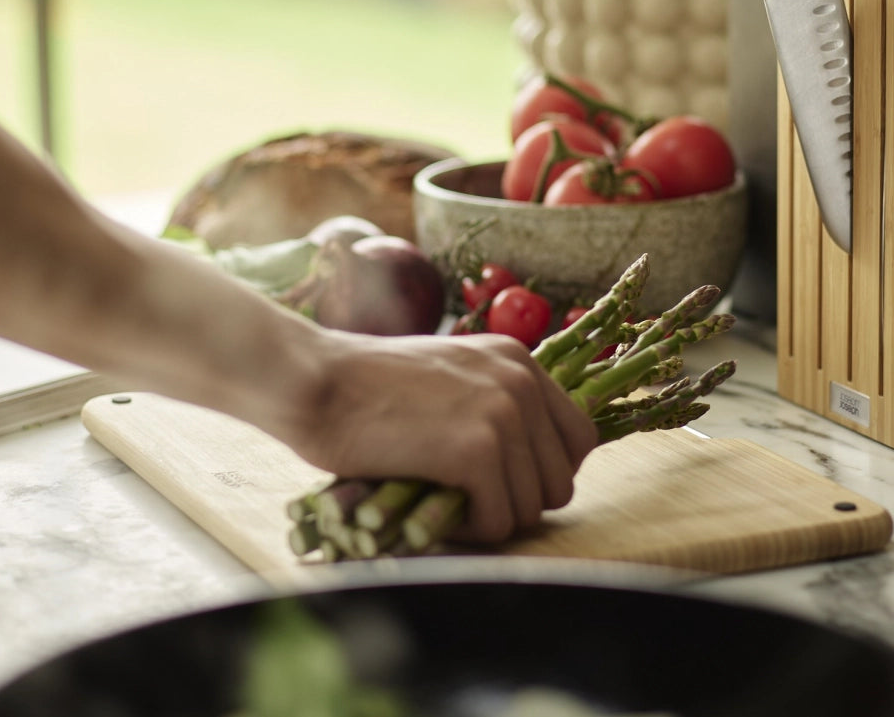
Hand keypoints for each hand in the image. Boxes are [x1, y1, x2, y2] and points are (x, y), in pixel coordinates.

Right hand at [281, 330, 598, 542]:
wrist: (315, 381)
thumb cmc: (365, 388)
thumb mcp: (450, 377)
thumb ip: (492, 404)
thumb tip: (527, 466)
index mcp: (518, 360)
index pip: (578, 438)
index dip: (545, 473)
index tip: (505, 485)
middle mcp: (520, 382)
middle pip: (560, 480)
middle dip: (517, 503)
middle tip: (469, 504)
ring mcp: (502, 414)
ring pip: (531, 507)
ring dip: (490, 521)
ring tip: (444, 506)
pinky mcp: (475, 450)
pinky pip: (499, 521)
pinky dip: (470, 533)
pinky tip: (435, 515)